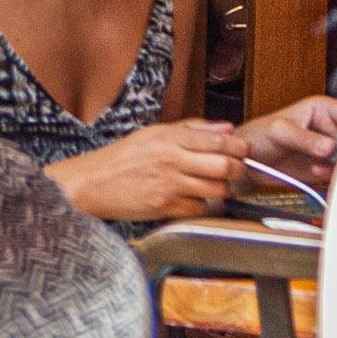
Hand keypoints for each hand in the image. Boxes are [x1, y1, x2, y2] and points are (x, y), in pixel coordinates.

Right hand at [52, 117, 249, 221]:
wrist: (91, 183)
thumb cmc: (122, 158)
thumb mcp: (154, 134)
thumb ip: (192, 129)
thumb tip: (227, 129)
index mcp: (168, 138)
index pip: (217, 141)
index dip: (239, 148)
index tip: (245, 151)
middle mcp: (170, 160)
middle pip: (224, 166)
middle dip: (238, 170)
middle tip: (237, 171)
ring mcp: (168, 185)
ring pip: (216, 189)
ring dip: (222, 189)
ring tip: (214, 185)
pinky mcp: (163, 207)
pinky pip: (199, 208)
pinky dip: (202, 205)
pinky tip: (192, 199)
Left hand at [239, 96, 336, 180]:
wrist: (246, 161)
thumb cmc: (259, 135)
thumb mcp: (279, 132)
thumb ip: (304, 138)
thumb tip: (329, 147)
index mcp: (323, 110)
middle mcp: (330, 128)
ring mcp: (328, 149)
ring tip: (321, 167)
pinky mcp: (324, 167)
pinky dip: (335, 175)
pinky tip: (318, 173)